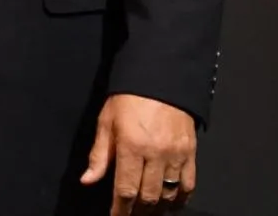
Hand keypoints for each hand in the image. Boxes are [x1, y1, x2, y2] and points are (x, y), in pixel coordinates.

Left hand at [81, 93, 196, 213]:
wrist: (160, 77)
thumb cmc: (128, 97)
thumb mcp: (106, 122)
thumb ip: (99, 155)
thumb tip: (87, 180)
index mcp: (131, 146)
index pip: (126, 190)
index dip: (120, 210)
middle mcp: (155, 153)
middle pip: (148, 197)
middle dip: (137, 212)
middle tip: (130, 214)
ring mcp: (175, 154)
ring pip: (168, 194)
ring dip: (157, 208)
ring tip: (147, 211)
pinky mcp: (190, 152)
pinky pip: (188, 184)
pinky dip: (180, 198)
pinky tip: (171, 203)